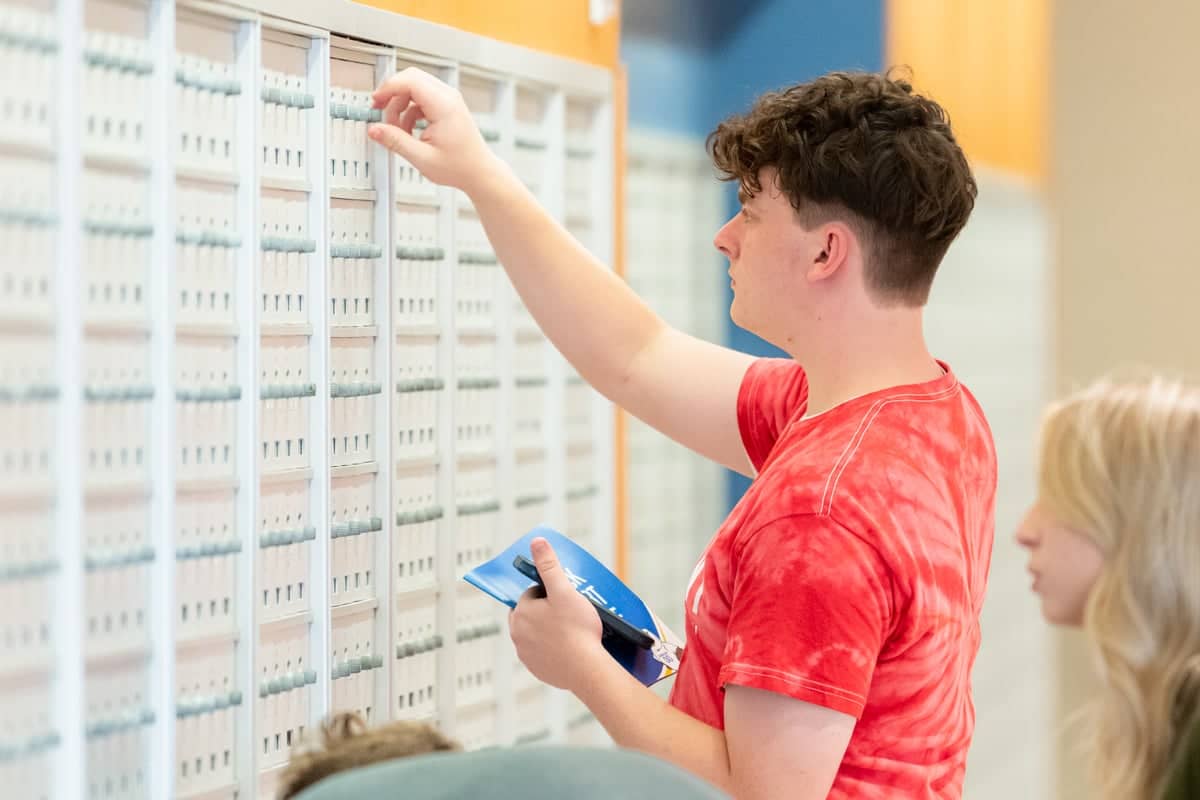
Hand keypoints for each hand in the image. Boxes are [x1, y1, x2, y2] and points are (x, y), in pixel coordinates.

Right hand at [368, 67, 503, 193]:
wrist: (479, 172)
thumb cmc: (460, 167)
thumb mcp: (422, 158)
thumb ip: (396, 141)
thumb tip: (374, 130)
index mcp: (444, 106)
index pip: (410, 81)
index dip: (388, 88)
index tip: (376, 101)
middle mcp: (448, 97)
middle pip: (411, 78)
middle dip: (392, 94)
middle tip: (380, 111)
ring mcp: (449, 100)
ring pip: (415, 88)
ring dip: (400, 105)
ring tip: (397, 130)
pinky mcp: (447, 106)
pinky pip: (421, 98)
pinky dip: (410, 111)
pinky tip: (408, 130)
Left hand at [508, 538, 606, 691]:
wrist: (587, 669)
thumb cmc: (577, 628)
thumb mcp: (564, 590)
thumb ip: (549, 565)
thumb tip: (536, 541)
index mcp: (521, 612)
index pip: (532, 594)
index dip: (550, 593)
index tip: (566, 599)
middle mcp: (517, 633)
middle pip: (531, 614)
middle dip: (546, 611)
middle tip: (569, 614)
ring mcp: (526, 654)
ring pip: (535, 634)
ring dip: (547, 630)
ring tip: (571, 632)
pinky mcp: (536, 669)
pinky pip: (541, 653)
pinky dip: (552, 650)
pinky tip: (569, 649)